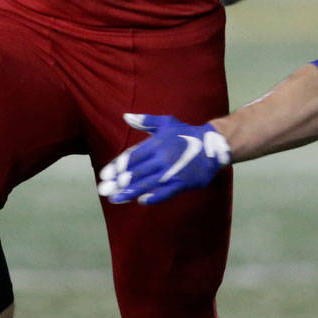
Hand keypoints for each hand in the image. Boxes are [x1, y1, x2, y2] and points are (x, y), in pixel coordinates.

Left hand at [97, 114, 230, 204]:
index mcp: (157, 143)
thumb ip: (145, 121)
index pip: (133, 156)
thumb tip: (125, 116)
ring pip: (148, 184)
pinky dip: (154, 197)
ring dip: (130, 192)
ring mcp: (173, 172)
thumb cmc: (186, 133)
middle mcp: (163, 158)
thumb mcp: (166, 122)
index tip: (104, 175)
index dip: (118, 166)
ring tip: (116, 198)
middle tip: (104, 190)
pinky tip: (141, 200)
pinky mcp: (183, 183)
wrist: (213, 146)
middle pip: (137, 172)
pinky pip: (166, 192)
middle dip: (119, 182)